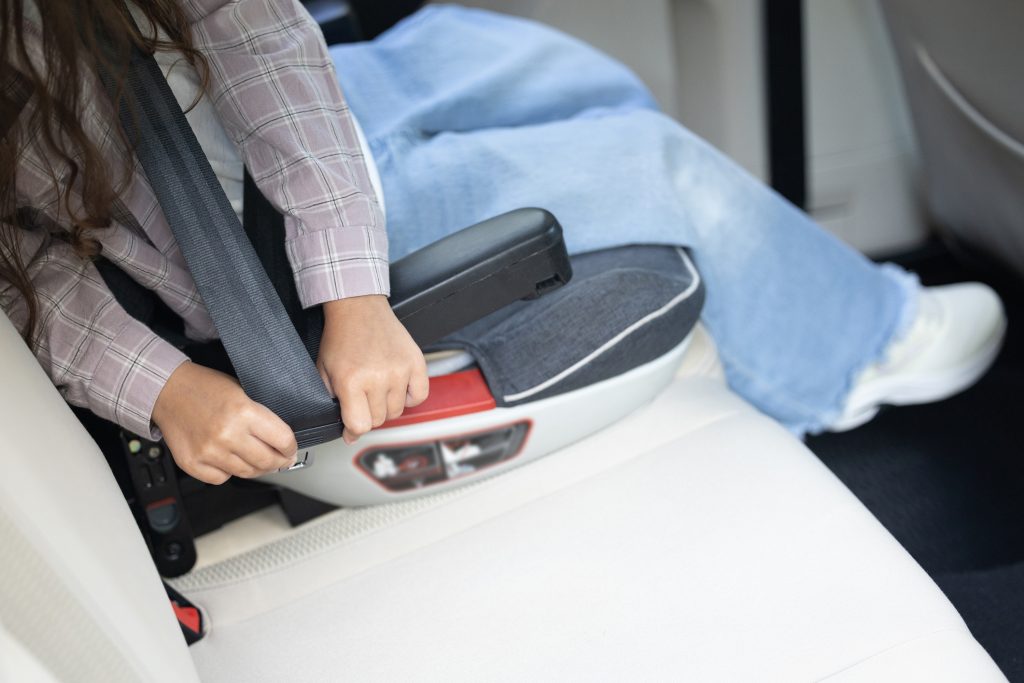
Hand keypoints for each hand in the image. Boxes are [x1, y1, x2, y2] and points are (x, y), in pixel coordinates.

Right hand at [152, 362, 297, 483]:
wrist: (168, 390)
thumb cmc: (205, 387)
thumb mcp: (242, 391)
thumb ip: (261, 416)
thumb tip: (280, 440)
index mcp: (244, 412)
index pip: (283, 440)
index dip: (291, 447)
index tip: (291, 449)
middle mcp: (227, 434)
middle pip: (267, 461)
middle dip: (279, 462)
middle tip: (281, 459)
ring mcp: (209, 451)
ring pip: (247, 473)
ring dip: (256, 468)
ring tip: (257, 460)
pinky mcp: (192, 463)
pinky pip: (221, 478)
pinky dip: (229, 472)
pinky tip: (229, 460)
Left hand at [318, 295, 428, 443]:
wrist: (358, 307)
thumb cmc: (341, 337)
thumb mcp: (325, 371)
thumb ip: (333, 403)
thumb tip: (350, 433)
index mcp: (351, 381)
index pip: (360, 426)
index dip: (353, 430)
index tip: (351, 428)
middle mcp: (378, 377)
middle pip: (379, 419)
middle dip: (368, 413)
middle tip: (362, 398)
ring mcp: (399, 370)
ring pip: (397, 411)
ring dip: (387, 405)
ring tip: (377, 388)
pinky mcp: (415, 362)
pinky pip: (419, 396)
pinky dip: (409, 397)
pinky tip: (397, 387)